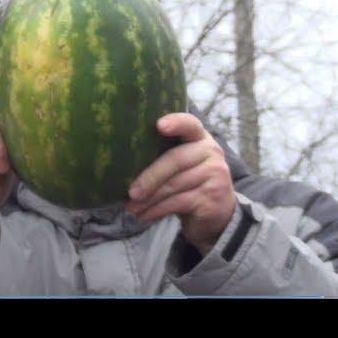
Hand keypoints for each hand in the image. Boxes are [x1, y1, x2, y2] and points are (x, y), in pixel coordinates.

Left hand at [125, 113, 236, 255]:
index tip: (159, 125)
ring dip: (149, 198)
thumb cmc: (188, 182)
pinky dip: (157, 210)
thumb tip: (120, 162)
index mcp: (199, 137)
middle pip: (176, 160)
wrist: (217, 212)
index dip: (176, 122)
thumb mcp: (180, 164)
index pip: (190, 124)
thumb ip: (161, 155)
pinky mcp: (212, 197)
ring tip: (132, 207)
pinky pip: (179, 202)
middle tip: (131, 192)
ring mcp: (215, 174)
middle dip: (149, 177)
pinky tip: (144, 215)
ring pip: (174, 185)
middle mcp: (211, 151)